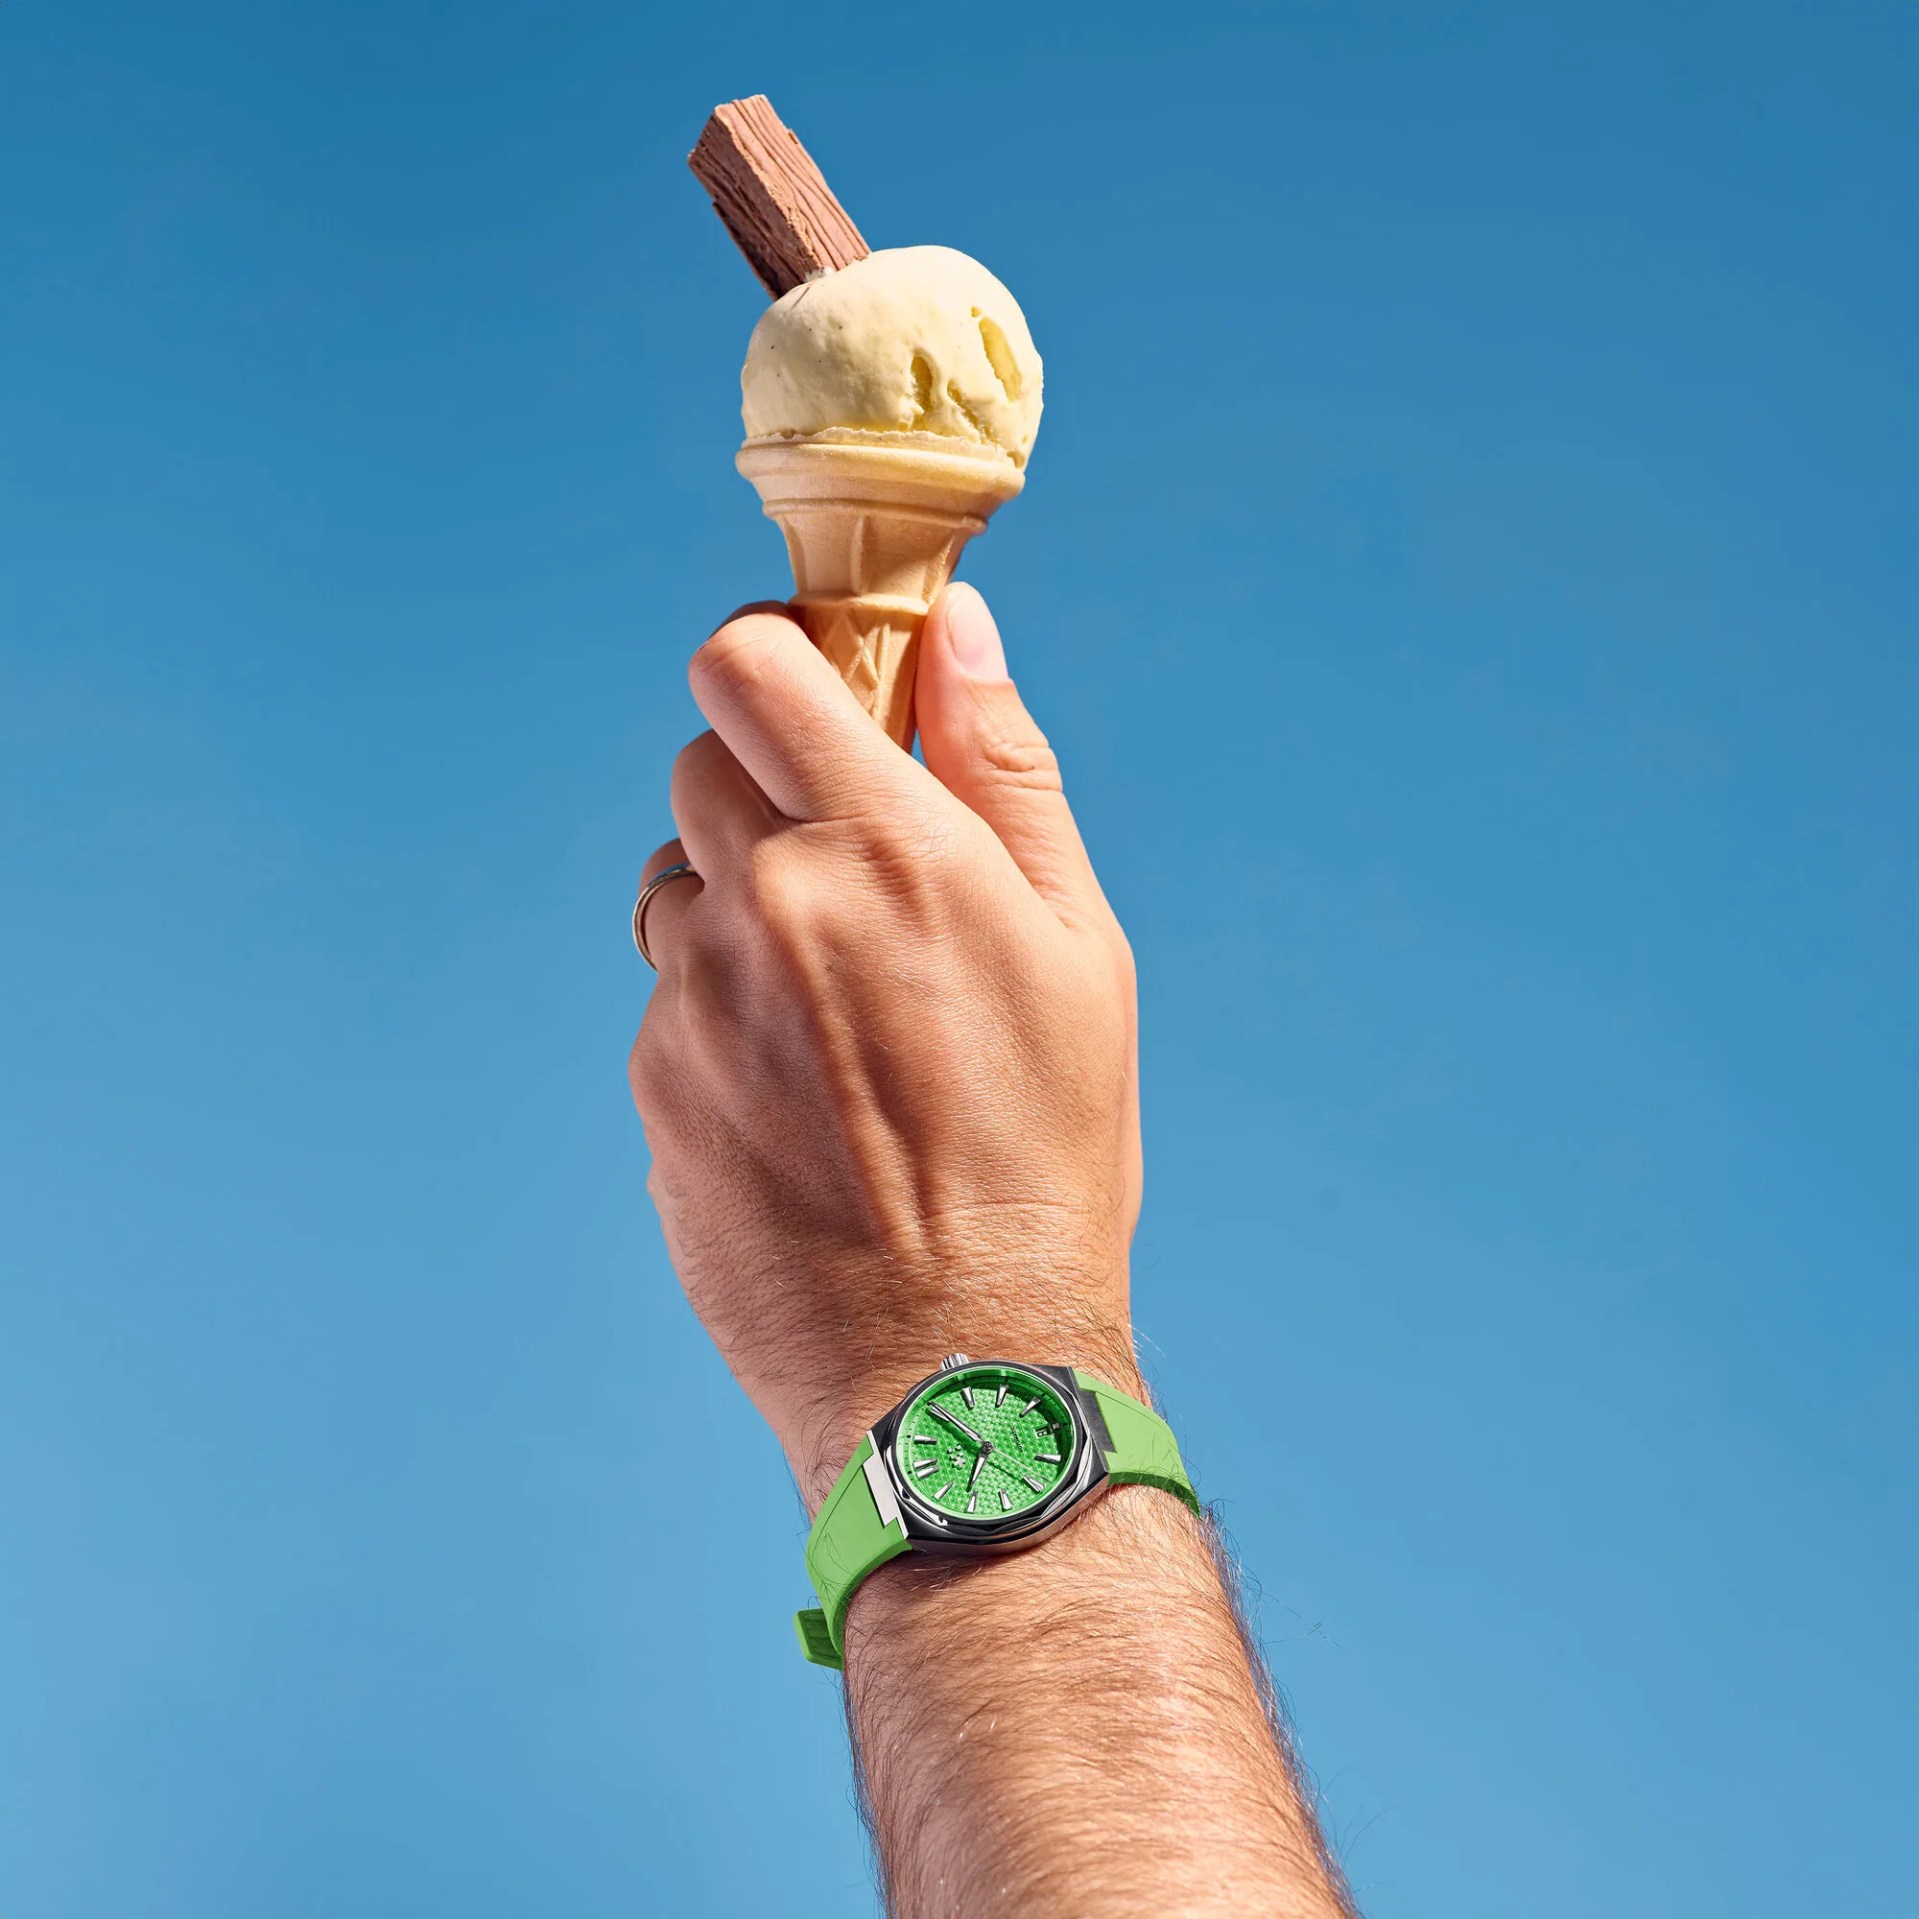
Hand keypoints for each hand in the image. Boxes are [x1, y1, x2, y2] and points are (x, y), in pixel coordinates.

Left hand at [629, 584, 1143, 1508]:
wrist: (957, 1358)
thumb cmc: (1046, 1150)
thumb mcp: (1074, 945)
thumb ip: (1005, 766)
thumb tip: (955, 624)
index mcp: (881, 848)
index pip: (746, 663)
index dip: (771, 653)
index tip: (815, 693)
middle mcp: (765, 907)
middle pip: (700, 762)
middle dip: (765, 786)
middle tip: (851, 870)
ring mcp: (691, 1002)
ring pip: (676, 885)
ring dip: (737, 905)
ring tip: (834, 1009)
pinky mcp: (652, 1087)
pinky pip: (669, 1000)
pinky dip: (720, 1014)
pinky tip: (802, 1098)